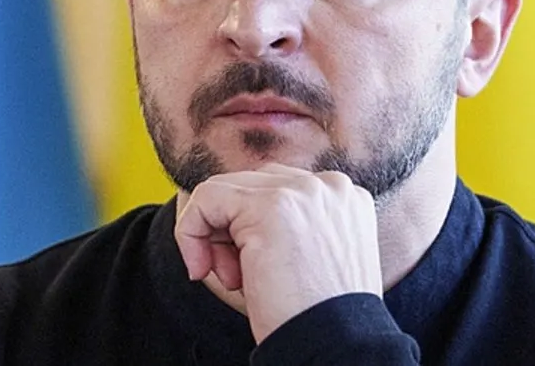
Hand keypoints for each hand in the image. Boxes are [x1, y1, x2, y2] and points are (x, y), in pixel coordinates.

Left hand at [174, 163, 382, 342]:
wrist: (333, 347)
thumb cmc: (315, 316)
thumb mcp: (308, 258)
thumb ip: (285, 225)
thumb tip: (228, 214)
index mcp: (344, 198)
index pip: (273, 190)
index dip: (247, 228)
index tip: (248, 270)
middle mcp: (328, 187)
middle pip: (248, 186)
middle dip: (228, 232)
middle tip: (234, 277)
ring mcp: (303, 192)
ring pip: (224, 190)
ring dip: (212, 237)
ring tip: (232, 279)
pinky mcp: (271, 206)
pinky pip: (206, 198)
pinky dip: (191, 232)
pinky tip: (201, 268)